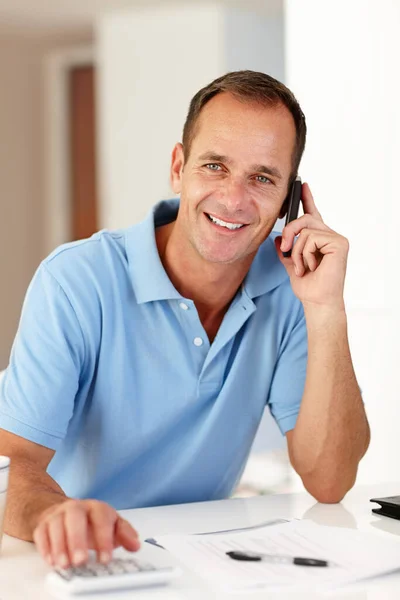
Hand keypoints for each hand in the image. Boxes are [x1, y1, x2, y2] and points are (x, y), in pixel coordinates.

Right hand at [33, 498, 139, 567]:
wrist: (63, 510)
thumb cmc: (90, 520)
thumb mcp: (110, 523)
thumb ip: (124, 533)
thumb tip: (136, 544)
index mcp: (95, 507)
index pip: (101, 518)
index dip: (104, 538)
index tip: (106, 558)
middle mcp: (76, 507)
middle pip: (75, 517)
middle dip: (77, 540)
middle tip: (82, 561)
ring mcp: (57, 514)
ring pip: (56, 525)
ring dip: (60, 547)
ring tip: (66, 564)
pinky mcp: (43, 524)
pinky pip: (41, 533)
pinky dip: (45, 548)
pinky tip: (51, 560)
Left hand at [275, 183, 348, 310]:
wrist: (317, 301)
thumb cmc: (309, 287)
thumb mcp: (291, 265)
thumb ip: (286, 250)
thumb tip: (278, 238)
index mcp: (319, 239)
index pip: (312, 215)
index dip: (307, 199)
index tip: (302, 185)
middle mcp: (329, 236)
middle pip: (304, 218)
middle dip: (290, 232)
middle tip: (285, 248)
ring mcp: (336, 238)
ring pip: (305, 230)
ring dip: (297, 251)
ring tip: (304, 266)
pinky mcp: (339, 243)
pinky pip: (312, 238)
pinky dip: (306, 254)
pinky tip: (313, 266)